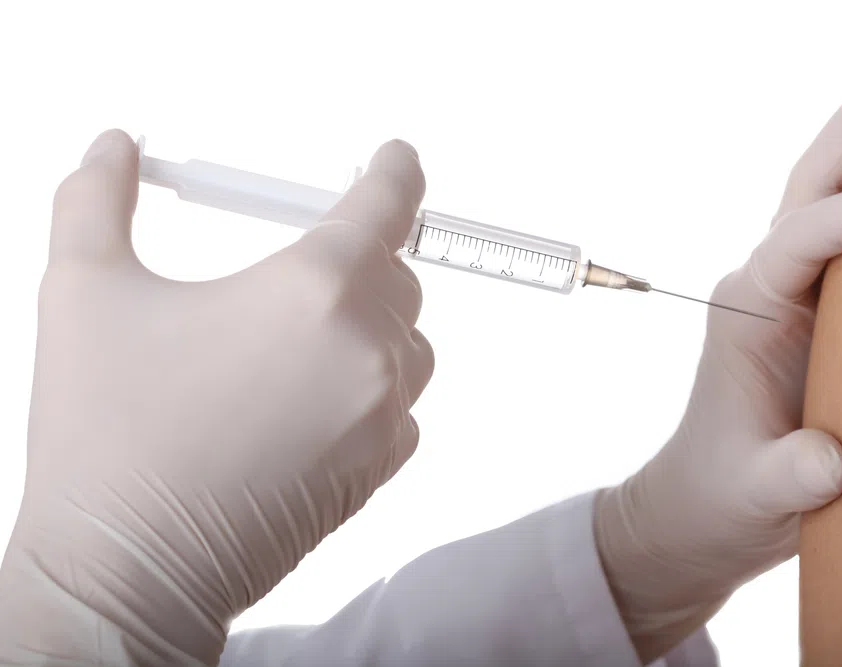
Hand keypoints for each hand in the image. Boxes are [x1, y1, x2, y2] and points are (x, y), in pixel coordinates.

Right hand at [0, 131, 432, 665]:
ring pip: (409, 344)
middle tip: (305, 269)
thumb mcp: (83, 289)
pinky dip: (372, 390)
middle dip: (360, 262)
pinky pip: (403, 407)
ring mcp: (381, 414)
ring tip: (297, 344)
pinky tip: (309, 404)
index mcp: (312, 289)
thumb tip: (112, 150)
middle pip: (398, 277)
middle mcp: (364, 348)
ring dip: (371, 328)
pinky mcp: (380, 468)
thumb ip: (98, 199)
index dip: (397, 172)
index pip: (385, 205)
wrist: (128, 569)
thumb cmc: (108, 437)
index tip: (400, 160)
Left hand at [594, 60, 841, 661]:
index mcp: (743, 314)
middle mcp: (764, 289)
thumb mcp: (753, 492)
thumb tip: (830, 462)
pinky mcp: (817, 314)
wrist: (705, 504)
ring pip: (826, 205)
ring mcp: (791, 297)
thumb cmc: (723, 493)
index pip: (793, 247)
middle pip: (806, 195)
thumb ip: (788, 475)